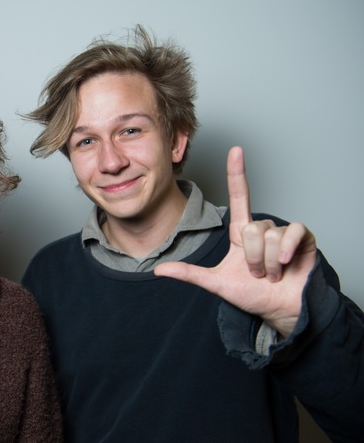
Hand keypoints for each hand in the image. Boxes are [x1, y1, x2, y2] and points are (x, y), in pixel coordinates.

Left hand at [154, 146, 316, 336]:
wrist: (280, 311)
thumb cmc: (252, 296)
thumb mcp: (216, 283)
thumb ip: (189, 274)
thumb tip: (158, 270)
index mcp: (242, 233)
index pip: (240, 196)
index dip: (237, 173)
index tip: (236, 150)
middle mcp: (262, 228)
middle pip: (251, 228)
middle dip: (252, 257)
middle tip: (257, 273)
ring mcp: (283, 234)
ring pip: (269, 235)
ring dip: (267, 262)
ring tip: (272, 273)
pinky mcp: (303, 240)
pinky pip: (292, 233)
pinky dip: (285, 251)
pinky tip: (285, 265)